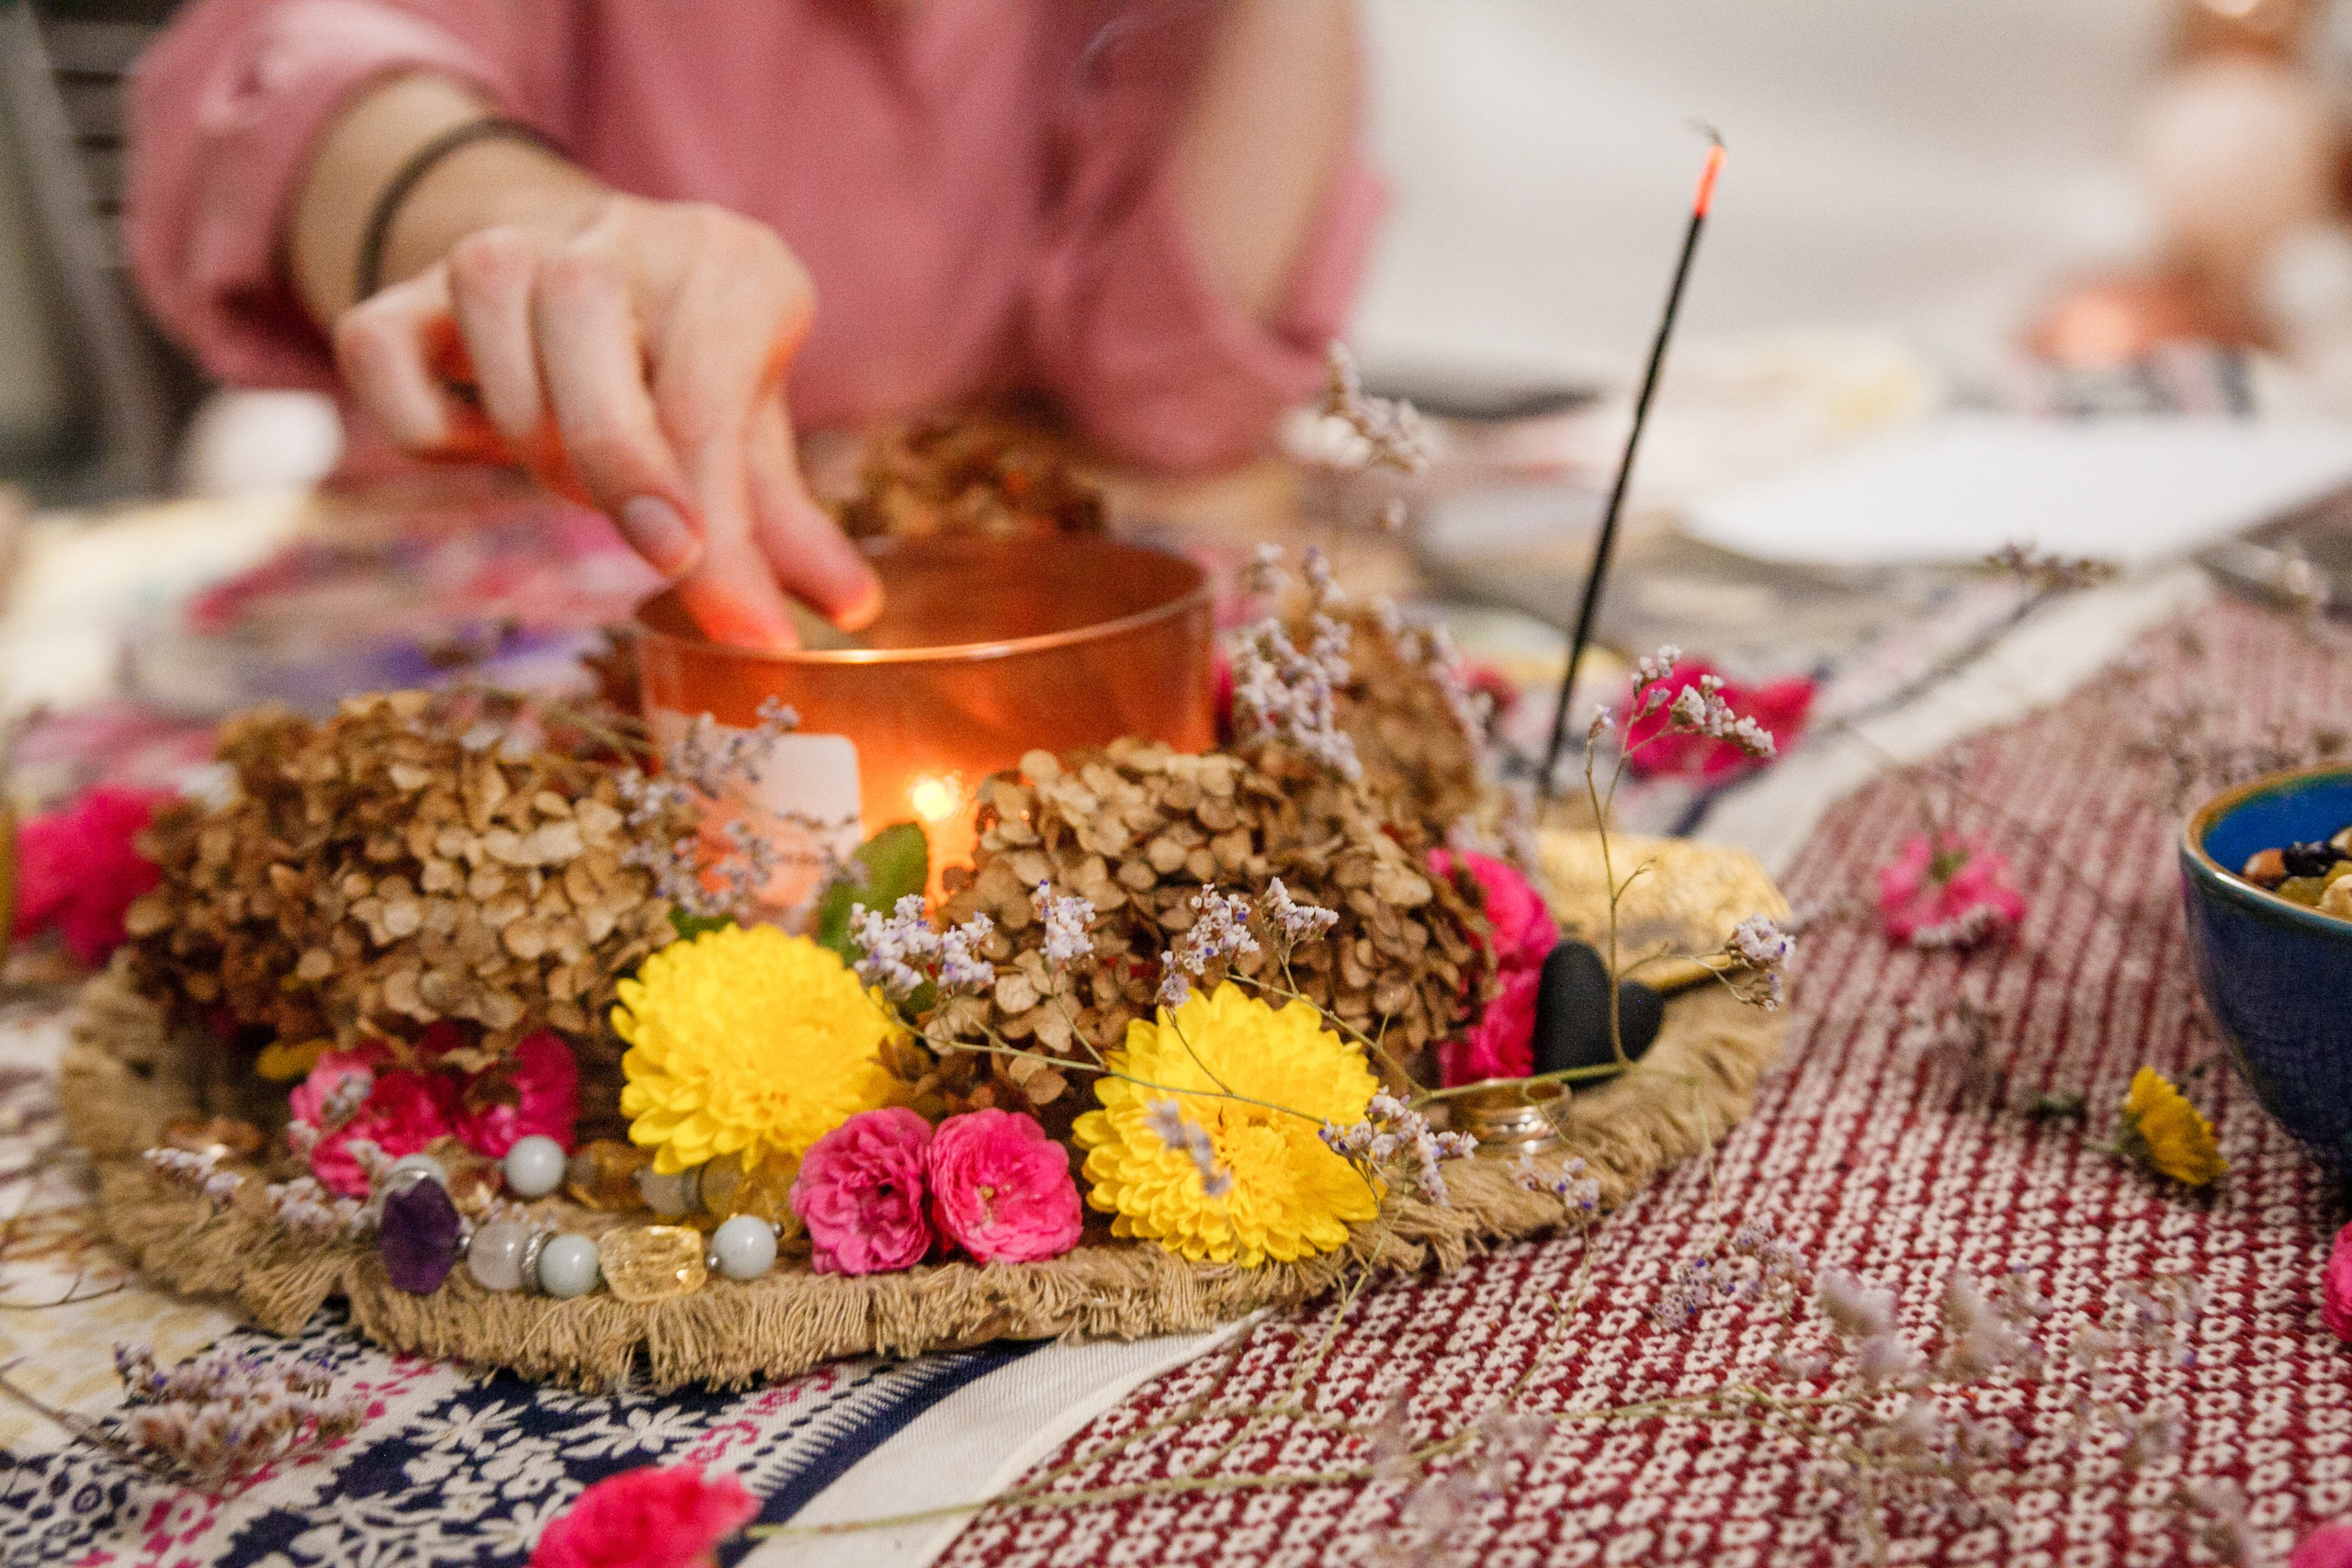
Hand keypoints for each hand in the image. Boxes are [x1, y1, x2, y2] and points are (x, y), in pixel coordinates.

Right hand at [333, 193, 877, 648]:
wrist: (594, 267)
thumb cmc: (691, 367)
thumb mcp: (753, 427)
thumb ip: (789, 523)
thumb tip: (848, 608)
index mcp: (723, 264)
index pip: (706, 397)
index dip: (720, 529)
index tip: (742, 625)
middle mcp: (610, 235)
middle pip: (585, 320)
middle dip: (620, 463)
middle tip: (665, 557)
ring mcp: (501, 246)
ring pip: (491, 333)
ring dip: (532, 440)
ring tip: (576, 474)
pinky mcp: (407, 284)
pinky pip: (379, 351)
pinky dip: (424, 426)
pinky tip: (484, 442)